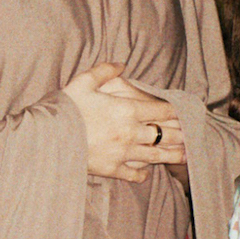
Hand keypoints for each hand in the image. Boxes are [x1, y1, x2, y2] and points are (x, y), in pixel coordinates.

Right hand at [63, 63, 185, 182]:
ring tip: (185, 155)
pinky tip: (146, 172)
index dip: (177, 111)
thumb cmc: (64, 108)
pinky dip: (143, 173)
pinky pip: (134, 174)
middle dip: (182, 134)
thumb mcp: (82, 82)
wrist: (46, 139)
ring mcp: (123, 153)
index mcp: (126, 110)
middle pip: (165, 134)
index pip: (162, 111)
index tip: (186, 112)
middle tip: (193, 134)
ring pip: (156, 155)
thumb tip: (121, 64)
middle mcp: (130, 133)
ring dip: (172, 155)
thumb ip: (104, 71)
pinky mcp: (112, 169)